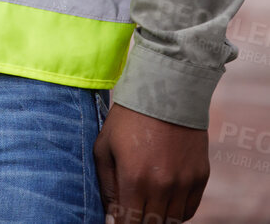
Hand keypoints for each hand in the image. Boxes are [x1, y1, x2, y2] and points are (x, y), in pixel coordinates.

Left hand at [95, 103, 208, 222]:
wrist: (166, 93)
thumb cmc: (127, 119)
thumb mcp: (105, 147)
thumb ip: (107, 184)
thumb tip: (110, 214)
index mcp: (135, 178)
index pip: (128, 221)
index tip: (115, 221)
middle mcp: (162, 185)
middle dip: (138, 223)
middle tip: (129, 215)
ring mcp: (184, 183)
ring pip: (172, 221)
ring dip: (157, 219)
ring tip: (145, 210)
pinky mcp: (200, 178)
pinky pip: (189, 209)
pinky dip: (176, 213)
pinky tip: (163, 205)